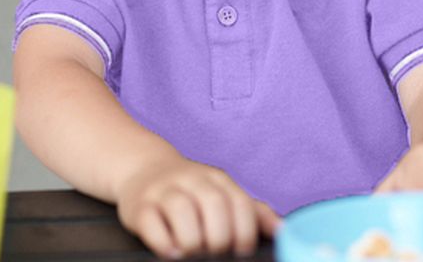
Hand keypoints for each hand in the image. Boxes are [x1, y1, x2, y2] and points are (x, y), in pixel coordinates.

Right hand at [115, 156, 279, 258]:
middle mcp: (191, 180)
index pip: (240, 204)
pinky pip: (150, 222)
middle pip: (213, 205)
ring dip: (192, 241)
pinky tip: (172, 251)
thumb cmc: (190, 191)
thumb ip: (252, 213)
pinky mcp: (139, 205)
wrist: (143, 169)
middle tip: (216, 255)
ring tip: (193, 253)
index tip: (241, 251)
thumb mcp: (222, 193)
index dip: (244, 233)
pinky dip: (163, 242)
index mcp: (218, 180)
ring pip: (182, 211)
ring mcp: (163, 190)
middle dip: (219, 239)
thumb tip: (283, 230)